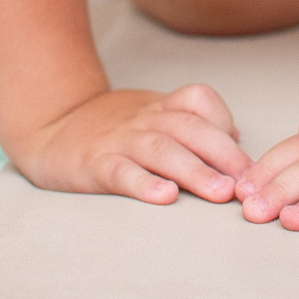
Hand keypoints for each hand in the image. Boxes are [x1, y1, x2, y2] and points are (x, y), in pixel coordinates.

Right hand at [9, 83, 250, 206]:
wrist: (51, 126)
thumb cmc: (113, 128)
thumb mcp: (153, 117)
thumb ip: (193, 126)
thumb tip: (236, 141)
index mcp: (161, 107)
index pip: (199, 100)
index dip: (224, 122)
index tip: (243, 159)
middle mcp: (144, 120)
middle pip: (189, 127)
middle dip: (223, 154)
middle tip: (248, 183)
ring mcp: (119, 140)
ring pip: (162, 150)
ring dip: (195, 170)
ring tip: (220, 193)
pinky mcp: (95, 164)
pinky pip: (121, 171)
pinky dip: (143, 184)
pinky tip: (164, 197)